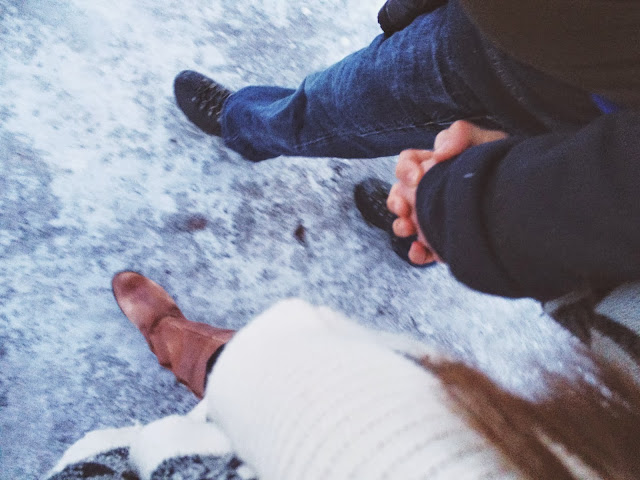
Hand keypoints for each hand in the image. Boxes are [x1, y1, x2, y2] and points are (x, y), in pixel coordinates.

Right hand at [387, 120, 507, 264]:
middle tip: (405, 207)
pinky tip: (422, 252)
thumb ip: (460, 134)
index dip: (405, 169)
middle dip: (396, 201)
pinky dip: (417, 253)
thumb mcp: (485, 140)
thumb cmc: (503, 166)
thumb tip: (437, 153)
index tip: (416, 177)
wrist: (524, 201)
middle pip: (399, 194)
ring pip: (405, 222)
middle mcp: (429, 191)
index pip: (407, 163)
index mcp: (434, 166)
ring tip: (409, 228)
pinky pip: (422, 250)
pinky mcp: (441, 241)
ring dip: (401, 226)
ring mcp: (433, 217)